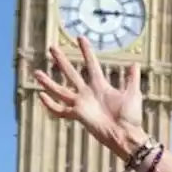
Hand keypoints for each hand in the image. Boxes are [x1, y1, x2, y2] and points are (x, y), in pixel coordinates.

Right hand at [34, 36, 143, 155]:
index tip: (79, 37)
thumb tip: (134, 63)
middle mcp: (88, 93)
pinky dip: (50, 105)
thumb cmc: (131, 116)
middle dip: (62, 61)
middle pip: (71, 73)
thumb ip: (132, 78)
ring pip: (60, 90)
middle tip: (52, 48)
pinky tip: (40, 96)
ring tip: (36, 72)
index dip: (85, 51)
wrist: (126, 134)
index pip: (91, 64)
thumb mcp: (133, 93)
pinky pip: (60, 110)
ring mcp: (81, 104)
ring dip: (48, 82)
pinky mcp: (78, 115)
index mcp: (101, 86)